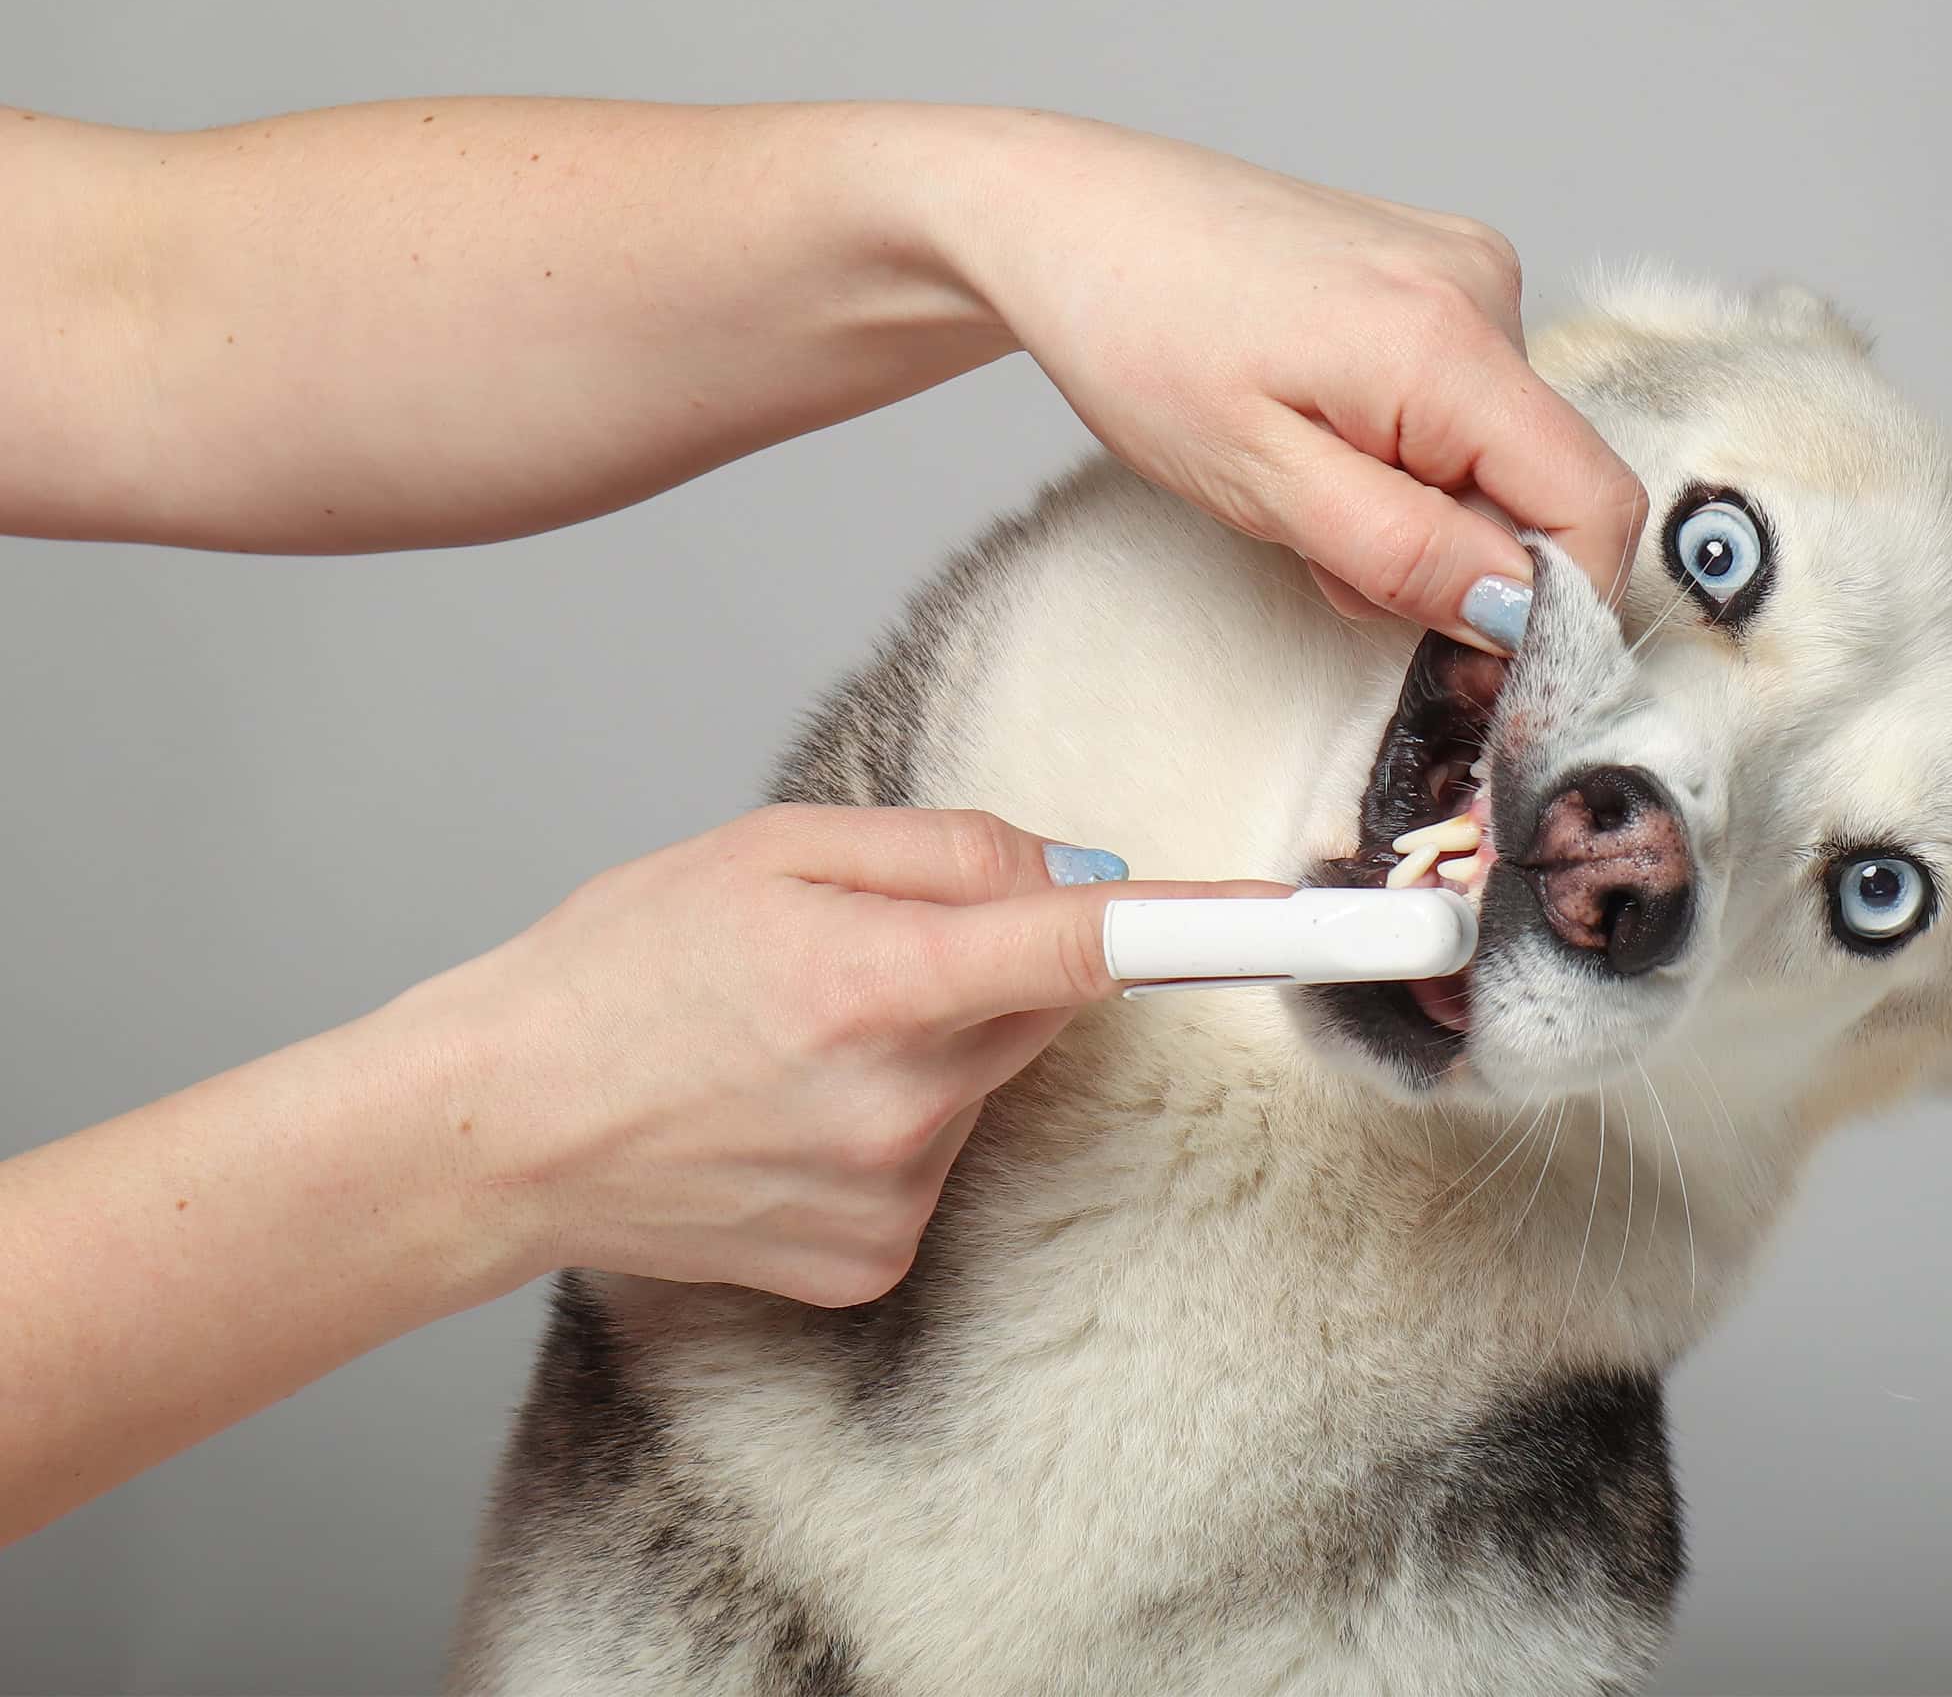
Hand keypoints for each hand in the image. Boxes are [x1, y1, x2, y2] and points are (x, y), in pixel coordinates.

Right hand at [392, 804, 1280, 1307]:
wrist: (492, 1133)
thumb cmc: (610, 972)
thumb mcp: (768, 846)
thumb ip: (942, 848)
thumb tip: (1074, 873)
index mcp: (875, 982)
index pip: (1084, 948)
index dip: (1205, 926)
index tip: (1304, 920)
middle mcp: (900, 1103)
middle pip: (1038, 1004)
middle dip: (989, 962)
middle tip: (863, 950)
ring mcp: (889, 1197)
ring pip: (982, 1082)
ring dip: (930, 1045)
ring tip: (789, 1039)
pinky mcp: (868, 1261)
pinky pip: (933, 1160)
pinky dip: (889, 1125)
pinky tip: (783, 1114)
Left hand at [944, 112, 1648, 653]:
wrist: (1069, 216)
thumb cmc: (1135, 335)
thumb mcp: (1259, 485)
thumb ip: (1401, 553)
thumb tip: (1517, 614)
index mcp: (1448, 340)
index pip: (1593, 505)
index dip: (1555, 606)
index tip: (1473, 659)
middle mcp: (1482, 287)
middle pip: (1545, 484)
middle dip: (1457, 557)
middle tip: (1328, 555)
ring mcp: (1466, 268)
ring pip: (1499, 451)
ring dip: (1420, 506)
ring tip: (1301, 481)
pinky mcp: (1439, 268)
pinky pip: (1465, 401)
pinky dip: (1407, 450)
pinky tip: (1317, 431)